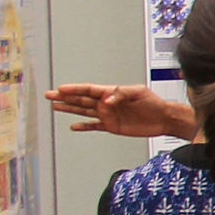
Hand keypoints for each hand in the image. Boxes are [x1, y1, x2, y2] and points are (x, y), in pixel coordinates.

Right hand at [49, 83, 194, 137]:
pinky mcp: (112, 126)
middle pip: (81, 99)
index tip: (61, 89)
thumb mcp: (138, 92)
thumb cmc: (154, 102)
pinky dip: (84, 126)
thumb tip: (106, 100)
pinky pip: (94, 125)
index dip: (75, 89)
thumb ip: (121, 94)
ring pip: (84, 111)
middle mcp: (107, 103)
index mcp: (111, 92)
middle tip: (50, 95)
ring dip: (70, 108)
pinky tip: (74, 126)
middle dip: (65, 97)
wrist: (164, 118)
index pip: (89, 90)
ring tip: (55, 105)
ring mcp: (108, 114)